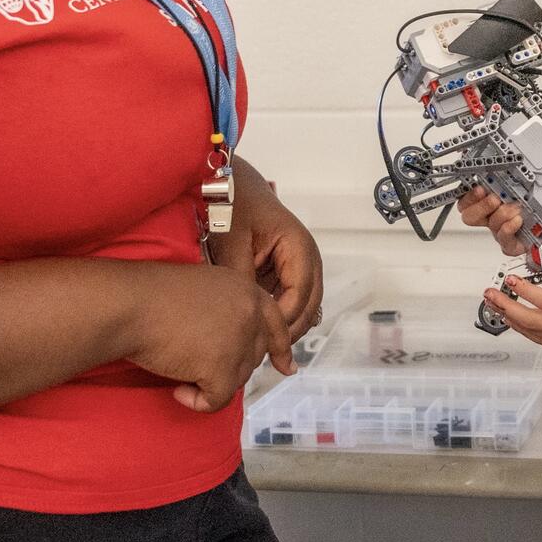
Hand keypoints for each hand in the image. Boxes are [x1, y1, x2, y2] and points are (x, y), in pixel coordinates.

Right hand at [129, 263, 294, 413]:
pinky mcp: (222, 367)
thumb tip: (239, 346)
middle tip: (199, 366)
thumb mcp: (205, 290)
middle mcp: (251, 313)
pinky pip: (218, 400)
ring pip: (238, 379)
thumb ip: (228, 310)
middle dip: (231, 366)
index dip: (281, 348)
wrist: (132, 305)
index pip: (277, 324)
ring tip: (181, 371)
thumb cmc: (154, 296)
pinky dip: (198, 402)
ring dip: (212, 382)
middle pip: (254, 355)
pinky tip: (178, 391)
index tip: (286, 368)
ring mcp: (239, 341)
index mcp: (247, 290)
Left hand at [211, 163, 323, 340]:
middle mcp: (307, 258)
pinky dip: (280, 316)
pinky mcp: (288, 271)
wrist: (232, 186)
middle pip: (310, 305)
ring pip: (304, 306)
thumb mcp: (232, 243)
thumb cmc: (232, 208)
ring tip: (263, 349)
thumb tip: (247, 316)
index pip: (300, 293)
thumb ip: (242, 279)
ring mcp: (300, 265)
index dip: (283, 319)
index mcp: (298, 247)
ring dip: (287, 326)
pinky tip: (262, 332)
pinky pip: (291, 300)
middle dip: (290, 330)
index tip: (260, 337)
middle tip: (266, 355)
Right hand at [457, 186, 526, 255]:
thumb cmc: (530, 205)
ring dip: (503, 214)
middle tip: (495, 199)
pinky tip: (517, 220)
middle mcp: (490, 218)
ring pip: (491, 225)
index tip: (480, 189)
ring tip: (515, 207)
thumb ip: (502, 181)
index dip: (469, 197)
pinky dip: (510, 228)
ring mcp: (498, 232)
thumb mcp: (515, 187)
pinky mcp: (510, 245)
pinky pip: (504, 241)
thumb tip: (496, 172)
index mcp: (486, 202)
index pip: (465, 202)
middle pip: (470, 217)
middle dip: (482, 206)